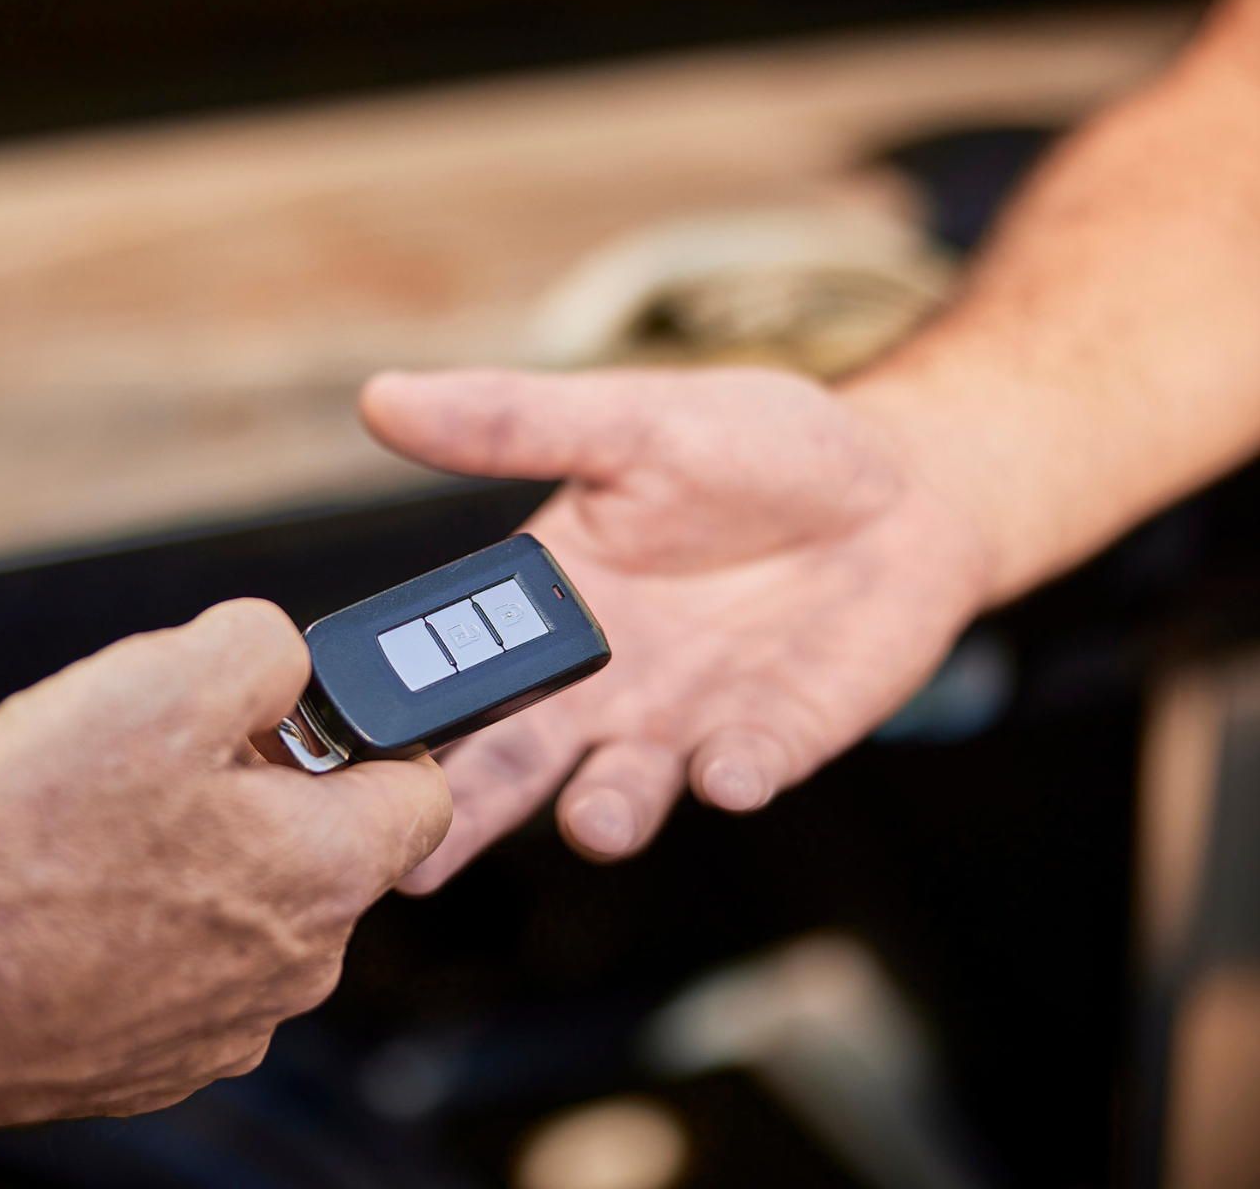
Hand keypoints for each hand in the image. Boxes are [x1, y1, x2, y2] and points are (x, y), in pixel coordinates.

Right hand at [0, 598, 451, 1126]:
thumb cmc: (32, 847)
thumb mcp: (159, 684)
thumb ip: (260, 650)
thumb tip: (287, 659)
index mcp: (328, 867)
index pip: (421, 790)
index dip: (367, 735)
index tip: (295, 716)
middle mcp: (301, 964)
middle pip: (321, 846)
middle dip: (258, 791)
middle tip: (164, 760)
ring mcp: (230, 1024)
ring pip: (246, 909)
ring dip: (195, 860)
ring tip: (96, 830)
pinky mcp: (158, 1063)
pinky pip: (181, 969)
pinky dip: (143, 928)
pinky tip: (68, 900)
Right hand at [361, 367, 988, 891]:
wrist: (901, 483)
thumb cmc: (752, 447)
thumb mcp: (629, 423)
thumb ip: (511, 424)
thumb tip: (378, 395)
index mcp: (544, 607)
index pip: (456, 669)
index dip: (408, 708)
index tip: (357, 741)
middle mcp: (599, 684)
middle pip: (516, 762)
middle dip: (472, 814)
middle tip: (417, 865)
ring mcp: (684, 721)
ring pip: (623, 789)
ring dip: (606, 812)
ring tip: (594, 821)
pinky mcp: (774, 741)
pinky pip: (744, 772)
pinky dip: (733, 779)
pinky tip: (728, 773)